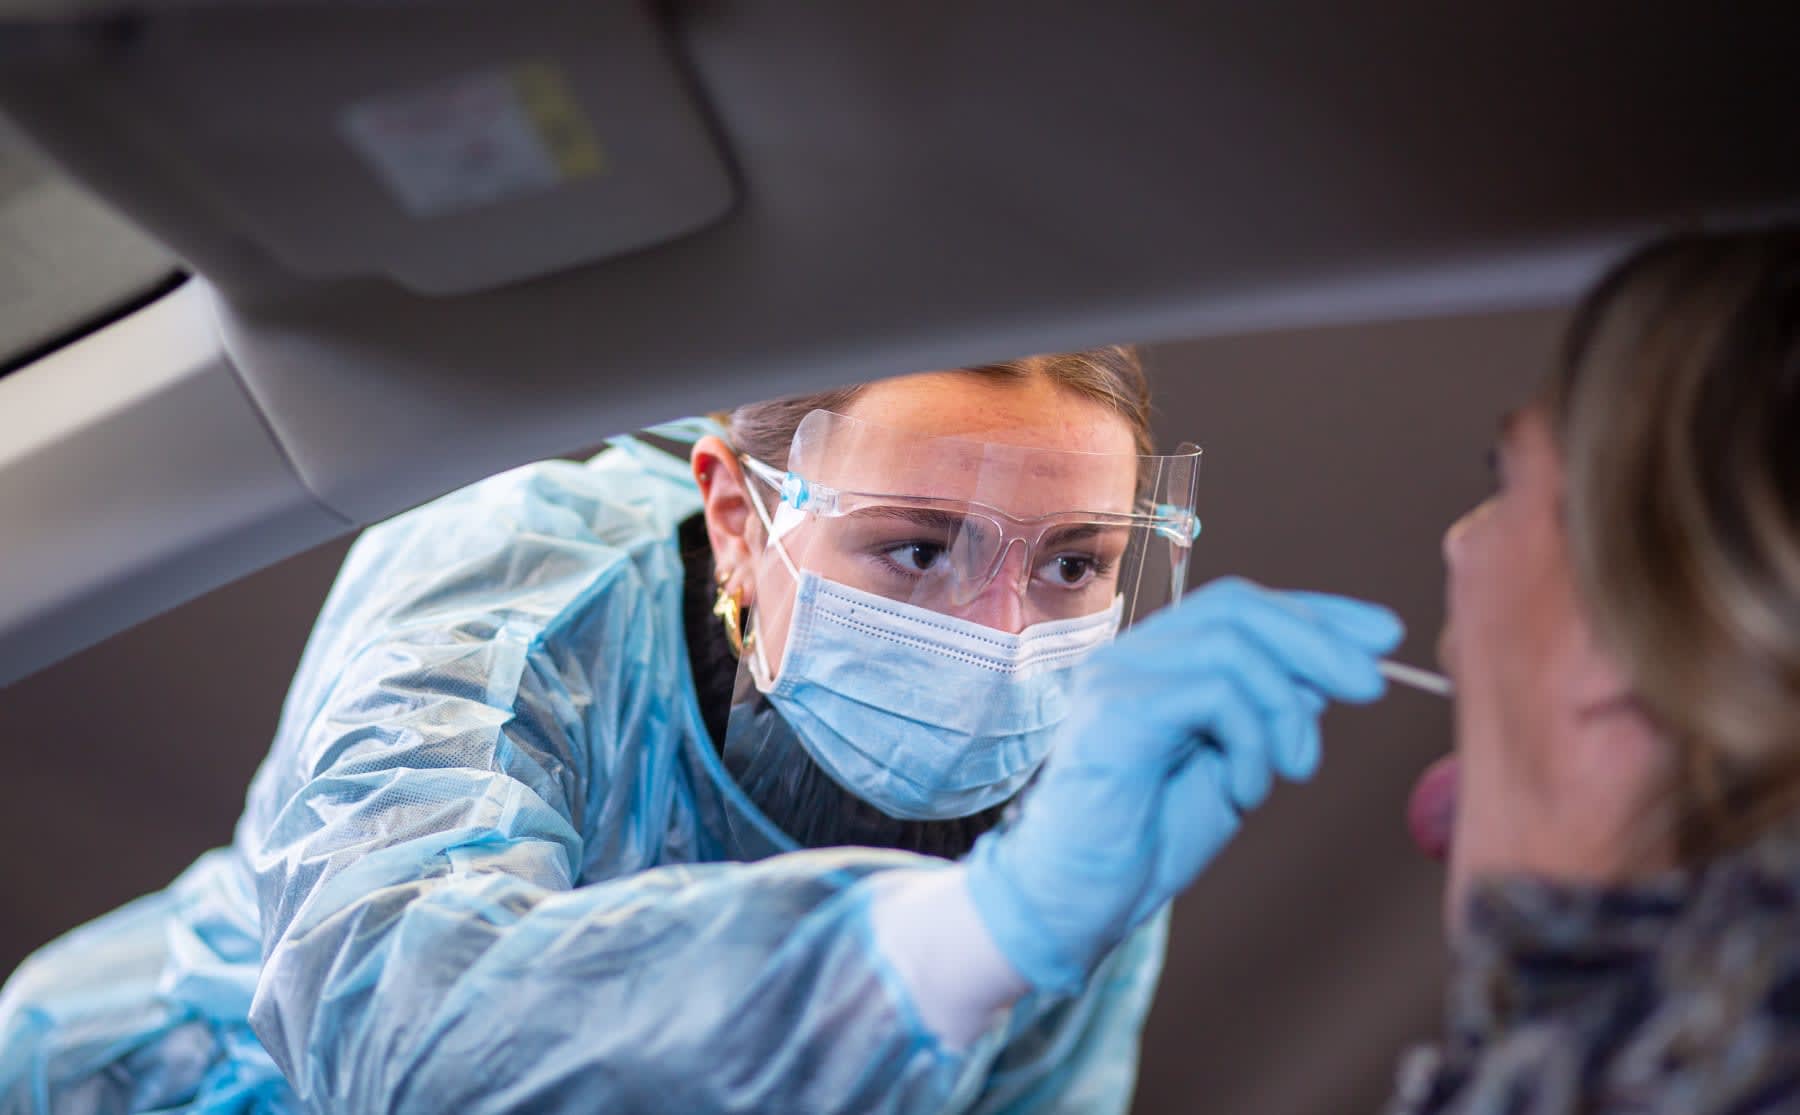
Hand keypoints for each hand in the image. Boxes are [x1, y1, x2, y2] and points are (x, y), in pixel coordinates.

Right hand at [962, 577, 1402, 992]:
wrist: (1081, 898)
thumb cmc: (1150, 836)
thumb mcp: (1236, 762)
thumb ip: (1271, 711)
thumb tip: (1335, 666)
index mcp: (1159, 660)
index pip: (1242, 606)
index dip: (1319, 612)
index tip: (1384, 634)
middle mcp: (1132, 655)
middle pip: (1239, 608)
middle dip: (1319, 643)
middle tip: (1372, 688)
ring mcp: (1116, 677)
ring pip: (1232, 648)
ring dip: (1285, 711)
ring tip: (1294, 769)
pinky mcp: (1115, 710)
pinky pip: (1212, 694)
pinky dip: (1251, 742)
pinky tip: (1244, 788)